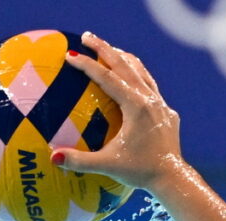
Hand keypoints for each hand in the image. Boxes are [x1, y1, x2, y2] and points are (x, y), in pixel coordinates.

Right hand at [54, 32, 185, 191]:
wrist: (173, 178)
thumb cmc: (140, 172)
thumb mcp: (108, 166)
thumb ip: (80, 161)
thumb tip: (53, 157)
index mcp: (136, 107)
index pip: (107, 78)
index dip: (87, 65)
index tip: (70, 55)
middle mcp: (150, 101)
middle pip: (125, 66)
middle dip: (105, 49)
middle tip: (86, 36)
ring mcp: (161, 106)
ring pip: (141, 73)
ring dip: (124, 59)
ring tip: (109, 50)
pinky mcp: (168, 114)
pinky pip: (151, 88)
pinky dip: (138, 77)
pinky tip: (131, 78)